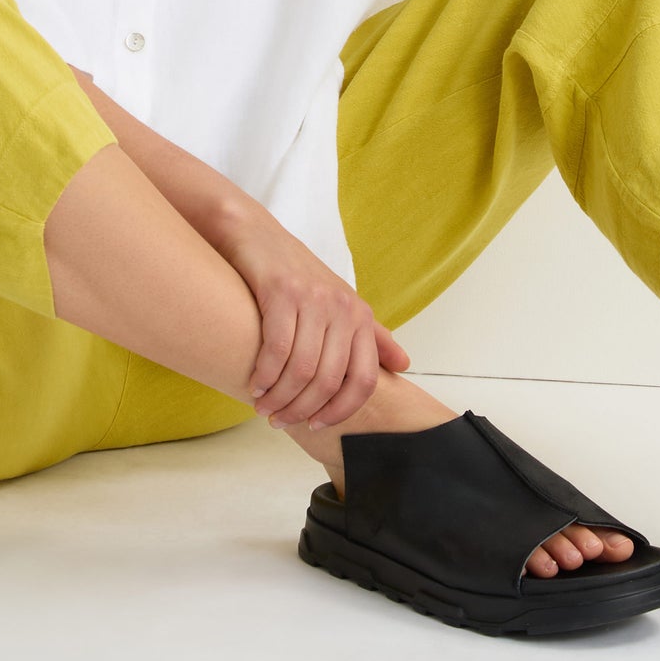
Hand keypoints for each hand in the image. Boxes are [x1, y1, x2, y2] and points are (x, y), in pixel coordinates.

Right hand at [221, 210, 412, 429]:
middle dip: (302, 409)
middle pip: (329, 380)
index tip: (317, 425)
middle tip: (279, 421)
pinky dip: (264, 374)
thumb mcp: (342, 303)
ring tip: (264, 407)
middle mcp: (343, 307)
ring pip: (302, 369)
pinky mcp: (283, 292)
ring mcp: (314, 299)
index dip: (341, 410)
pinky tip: (254, 385)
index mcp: (361, 316)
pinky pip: (277, 348)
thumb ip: (373, 336)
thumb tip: (405, 365)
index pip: (363, 379)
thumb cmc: (299, 276)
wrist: (257, 236)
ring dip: (279, 397)